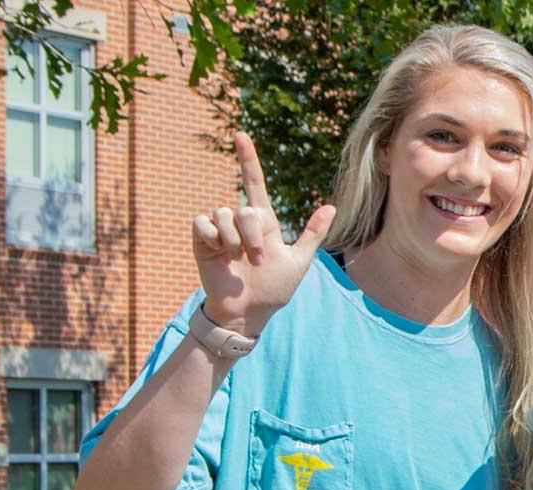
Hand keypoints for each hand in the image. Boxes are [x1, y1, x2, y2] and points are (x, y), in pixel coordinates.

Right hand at [191, 132, 336, 334]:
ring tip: (240, 260)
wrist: (249, 311)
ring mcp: (219, 231)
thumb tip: (331, 206)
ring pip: (224, 214)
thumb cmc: (274, 288)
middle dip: (254, 235)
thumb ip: (312, 234)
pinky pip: (202, 223)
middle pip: (246, 207)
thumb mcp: (298, 261)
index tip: (241, 135)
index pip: (253, 183)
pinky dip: (213, 238)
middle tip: (257, 258)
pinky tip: (219, 254)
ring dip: (235, 240)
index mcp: (263, 222)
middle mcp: (239, 222)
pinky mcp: (201, 240)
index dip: (248, 159)